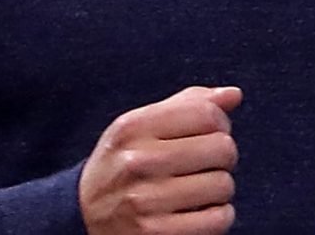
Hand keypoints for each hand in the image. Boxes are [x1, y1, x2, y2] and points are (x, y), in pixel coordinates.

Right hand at [78, 85, 241, 234]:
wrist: (81, 215)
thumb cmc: (123, 164)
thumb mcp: (141, 127)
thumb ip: (188, 105)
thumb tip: (233, 95)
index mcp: (133, 128)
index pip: (207, 113)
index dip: (220, 124)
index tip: (210, 135)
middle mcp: (136, 162)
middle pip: (222, 148)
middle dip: (223, 157)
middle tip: (206, 165)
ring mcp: (143, 201)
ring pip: (223, 185)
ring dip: (219, 190)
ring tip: (198, 190)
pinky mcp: (154, 233)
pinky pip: (217, 219)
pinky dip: (218, 216)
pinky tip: (200, 212)